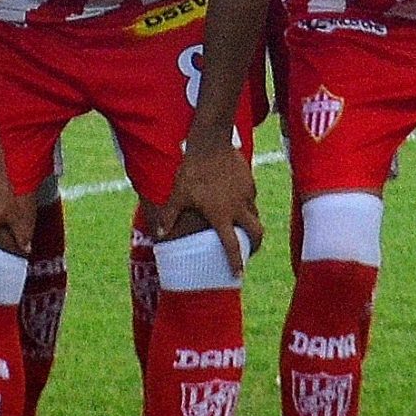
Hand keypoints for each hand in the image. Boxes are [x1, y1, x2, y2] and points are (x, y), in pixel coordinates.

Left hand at [160, 142, 262, 274]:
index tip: (238, 274)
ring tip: (244, 226)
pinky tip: (238, 200)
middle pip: (256, 233)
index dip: (235, 262)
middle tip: (251, 251)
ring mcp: (247, 194)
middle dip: (256, 245)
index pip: (232, 245)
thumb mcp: (178, 194)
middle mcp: (238, 207)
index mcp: (222, 215)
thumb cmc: (192, 170)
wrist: (211, 142)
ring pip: (256, 214)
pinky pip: (252, 197)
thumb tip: (158, 234)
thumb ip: (169, 215)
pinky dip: (247, 204)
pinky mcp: (250, 181)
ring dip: (252, 223)